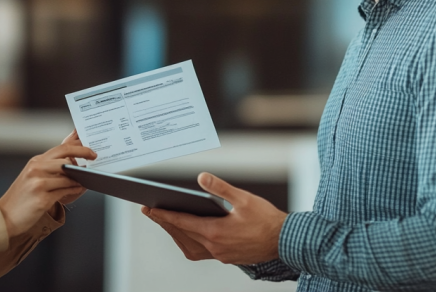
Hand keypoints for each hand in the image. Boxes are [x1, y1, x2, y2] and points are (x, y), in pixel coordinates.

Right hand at [0, 136, 96, 236]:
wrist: (4, 217)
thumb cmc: (21, 198)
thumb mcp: (32, 177)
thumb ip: (50, 168)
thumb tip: (73, 162)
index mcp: (35, 162)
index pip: (62, 148)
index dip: (79, 147)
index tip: (91, 151)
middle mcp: (36, 169)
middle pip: (66, 158)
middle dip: (84, 158)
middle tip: (93, 160)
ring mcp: (38, 184)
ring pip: (68, 177)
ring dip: (79, 179)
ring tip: (86, 179)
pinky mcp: (41, 199)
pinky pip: (64, 192)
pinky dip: (74, 190)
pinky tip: (79, 189)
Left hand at [142, 172, 287, 264]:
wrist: (285, 241)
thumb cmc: (267, 219)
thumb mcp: (244, 198)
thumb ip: (220, 188)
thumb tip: (201, 178)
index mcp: (216, 232)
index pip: (182, 223)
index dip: (164, 215)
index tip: (149, 209)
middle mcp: (215, 247)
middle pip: (182, 234)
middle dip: (165, 223)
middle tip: (151, 211)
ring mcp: (220, 254)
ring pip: (189, 246)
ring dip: (176, 234)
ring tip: (166, 220)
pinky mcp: (226, 258)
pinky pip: (200, 252)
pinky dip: (189, 242)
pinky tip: (187, 233)